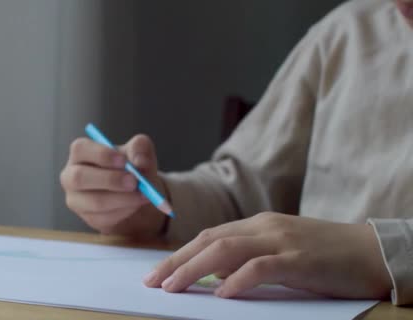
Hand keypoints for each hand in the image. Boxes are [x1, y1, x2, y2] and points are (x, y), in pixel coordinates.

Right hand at [60, 134, 167, 236]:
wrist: (137, 194)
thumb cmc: (132, 167)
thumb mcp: (139, 151)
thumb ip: (140, 148)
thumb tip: (139, 161)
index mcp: (81, 152)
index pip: (80, 149)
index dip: (101, 155)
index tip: (124, 161)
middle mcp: (71, 175)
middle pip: (79, 177)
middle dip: (110, 180)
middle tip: (134, 182)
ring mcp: (77, 199)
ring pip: (95, 201)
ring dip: (123, 199)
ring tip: (143, 194)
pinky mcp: (88, 217)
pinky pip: (104, 218)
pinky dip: (124, 211)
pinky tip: (135, 204)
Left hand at [144, 212, 391, 298]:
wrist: (372, 251)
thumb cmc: (325, 256)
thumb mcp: (280, 252)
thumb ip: (248, 259)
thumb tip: (215, 275)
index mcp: (257, 225)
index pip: (209, 237)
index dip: (180, 255)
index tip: (157, 273)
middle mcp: (264, 227)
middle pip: (209, 241)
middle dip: (176, 262)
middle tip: (152, 282)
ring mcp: (281, 241)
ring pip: (226, 250)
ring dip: (194, 269)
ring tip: (173, 288)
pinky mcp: (300, 259)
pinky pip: (262, 267)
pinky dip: (238, 279)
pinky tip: (221, 293)